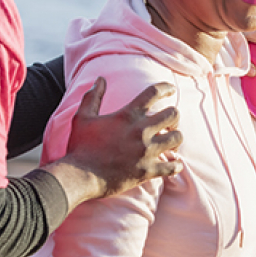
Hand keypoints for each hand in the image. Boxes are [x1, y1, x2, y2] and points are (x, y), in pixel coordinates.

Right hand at [60, 78, 182, 204]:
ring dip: (175, 139)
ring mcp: (146, 151)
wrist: (79, 177)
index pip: (153, 93)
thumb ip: (93, 97)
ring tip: (170, 142)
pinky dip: (176, 166)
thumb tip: (100, 80)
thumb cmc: (80, 147)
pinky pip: (172, 167)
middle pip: (173, 114)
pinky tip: (175, 165)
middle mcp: (141, 130)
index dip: (166, 88)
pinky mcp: (147, 170)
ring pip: (177, 138)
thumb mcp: (83, 118)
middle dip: (173, 117)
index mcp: (127, 115)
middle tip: (168, 123)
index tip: (171, 90)